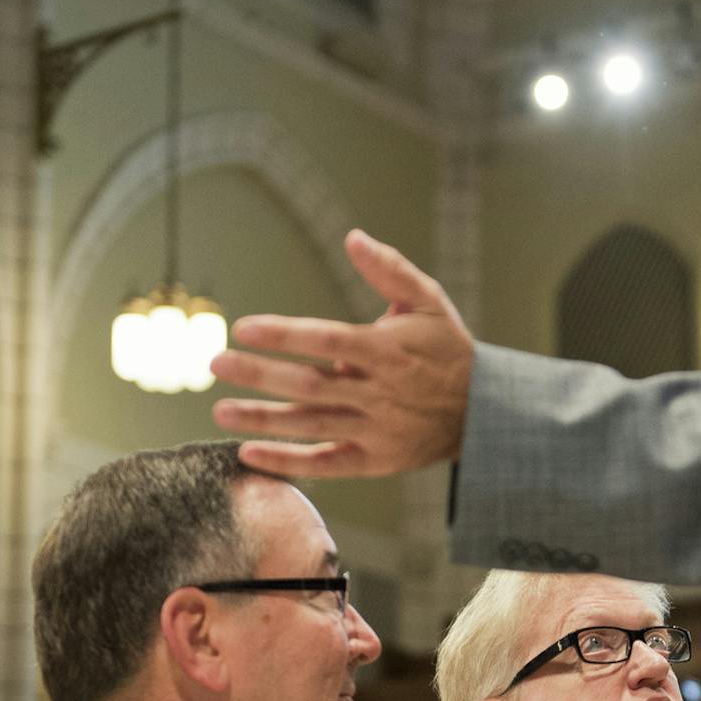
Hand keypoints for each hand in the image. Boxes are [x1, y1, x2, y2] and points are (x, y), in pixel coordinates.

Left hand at [212, 230, 474, 479]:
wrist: (483, 412)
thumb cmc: (448, 349)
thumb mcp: (429, 302)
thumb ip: (391, 270)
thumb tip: (353, 237)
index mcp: (387, 350)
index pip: (327, 340)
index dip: (285, 335)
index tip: (244, 327)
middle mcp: (378, 392)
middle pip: (310, 384)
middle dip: (260, 374)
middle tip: (216, 363)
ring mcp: (375, 430)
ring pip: (311, 425)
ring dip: (263, 418)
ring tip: (220, 408)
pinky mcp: (374, 460)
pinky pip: (326, 464)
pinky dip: (287, 461)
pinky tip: (248, 452)